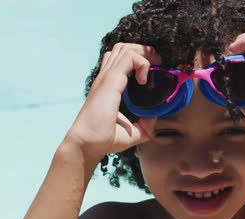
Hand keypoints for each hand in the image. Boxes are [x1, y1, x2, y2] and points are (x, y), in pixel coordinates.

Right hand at [63, 43, 160, 160]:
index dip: (139, 59)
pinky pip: (130, 58)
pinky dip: (142, 63)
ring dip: (144, 53)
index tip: (153, 73)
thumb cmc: (103, 139)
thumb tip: (155, 119)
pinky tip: (145, 81)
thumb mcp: (131, 132)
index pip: (121, 59)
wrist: (87, 144)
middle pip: (123, 48)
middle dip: (144, 51)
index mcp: (108, 85)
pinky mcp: (111, 81)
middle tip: (157, 65)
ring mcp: (107, 77)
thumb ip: (145, 126)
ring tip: (154, 67)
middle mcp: (106, 77)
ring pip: (125, 48)